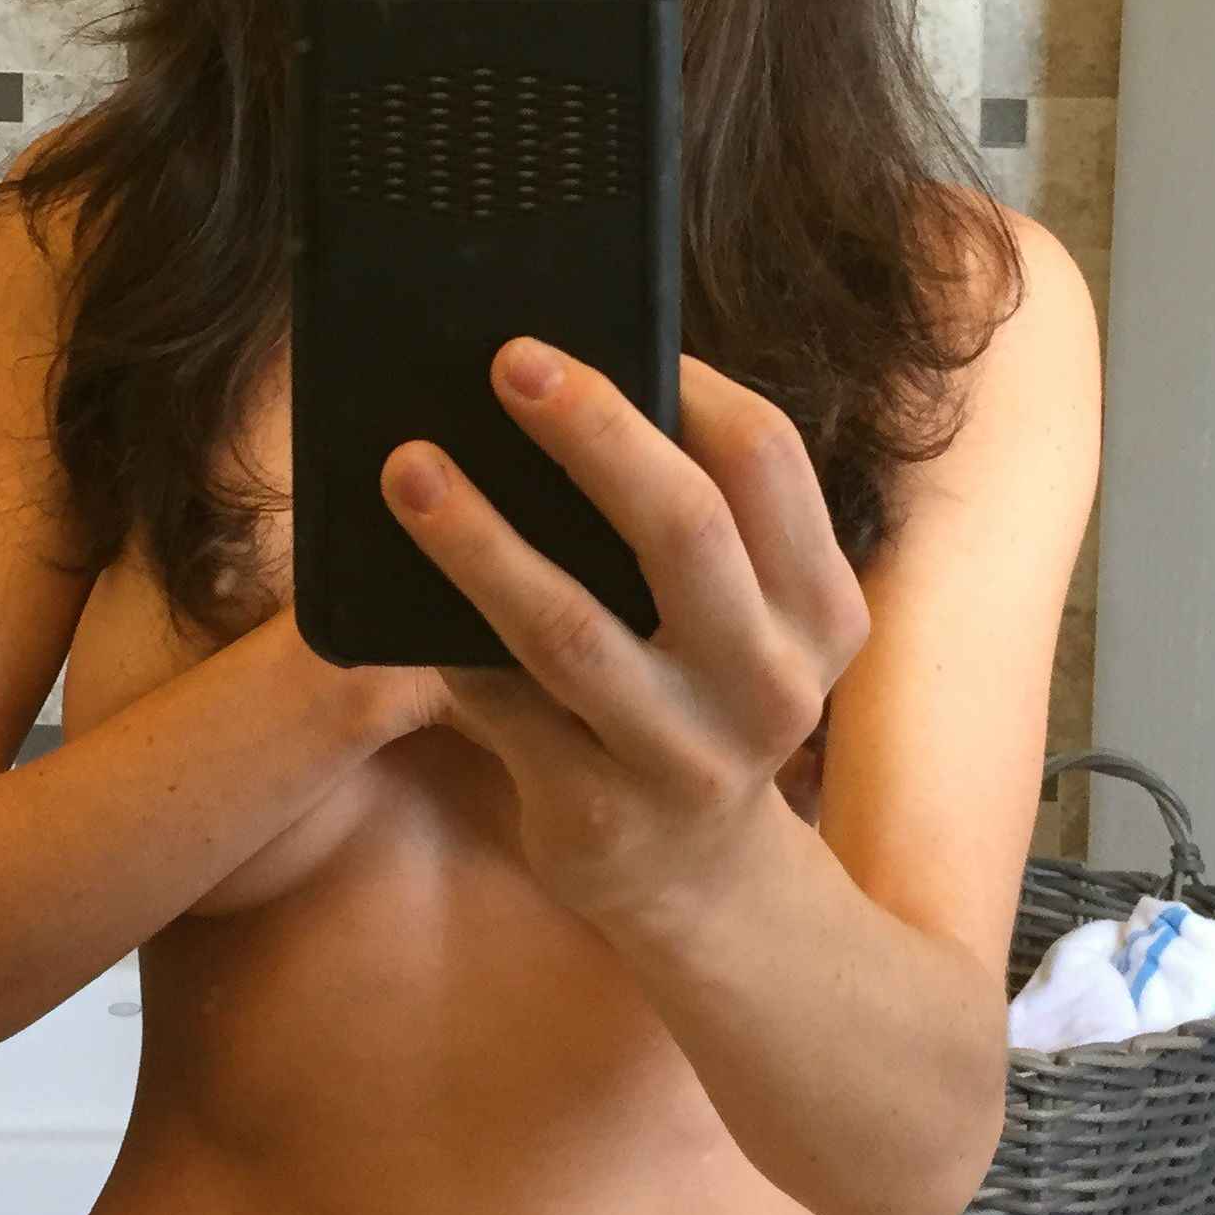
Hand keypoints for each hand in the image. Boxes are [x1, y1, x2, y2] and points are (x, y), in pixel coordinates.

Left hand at [372, 339, 869, 922]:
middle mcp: (770, 683)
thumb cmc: (700, 696)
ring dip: (481, 537)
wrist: (704, 886)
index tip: (597, 328)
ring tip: (407, 468)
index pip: (766, 460)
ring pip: (572, 627)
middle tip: (508, 360)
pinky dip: (447, 642)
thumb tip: (568, 382)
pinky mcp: (597, 815)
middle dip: (593, 428)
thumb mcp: (744, 617)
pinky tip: (395, 588)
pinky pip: (503, 708)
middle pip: (685, 525)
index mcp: (819, 608)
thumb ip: (697, 523)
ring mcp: (685, 759)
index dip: (687, 384)